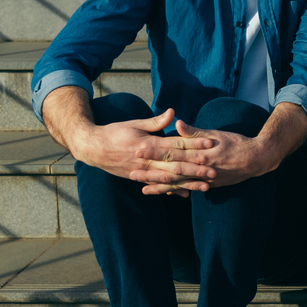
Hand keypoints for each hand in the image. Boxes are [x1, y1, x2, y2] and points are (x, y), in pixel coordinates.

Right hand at [74, 108, 214, 197]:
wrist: (92, 148)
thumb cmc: (114, 132)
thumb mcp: (135, 123)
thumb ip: (156, 121)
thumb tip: (173, 112)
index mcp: (148, 143)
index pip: (176, 144)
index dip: (194, 144)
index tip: (211, 144)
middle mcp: (147, 160)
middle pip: (176, 165)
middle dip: (196, 168)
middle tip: (214, 171)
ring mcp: (143, 171)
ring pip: (170, 179)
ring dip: (188, 183)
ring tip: (206, 186)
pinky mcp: (139, 178)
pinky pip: (158, 186)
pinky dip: (172, 190)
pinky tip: (186, 194)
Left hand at [132, 119, 272, 193]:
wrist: (257, 159)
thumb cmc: (237, 143)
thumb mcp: (216, 134)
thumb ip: (195, 132)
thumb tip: (176, 124)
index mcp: (200, 153)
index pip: (173, 151)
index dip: (155, 151)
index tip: (139, 149)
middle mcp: (201, 169)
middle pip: (171, 170)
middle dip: (151, 172)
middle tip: (132, 173)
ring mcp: (205, 179)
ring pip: (179, 184)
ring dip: (160, 186)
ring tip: (143, 188)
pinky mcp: (210, 185)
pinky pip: (190, 189)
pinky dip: (177, 191)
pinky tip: (165, 193)